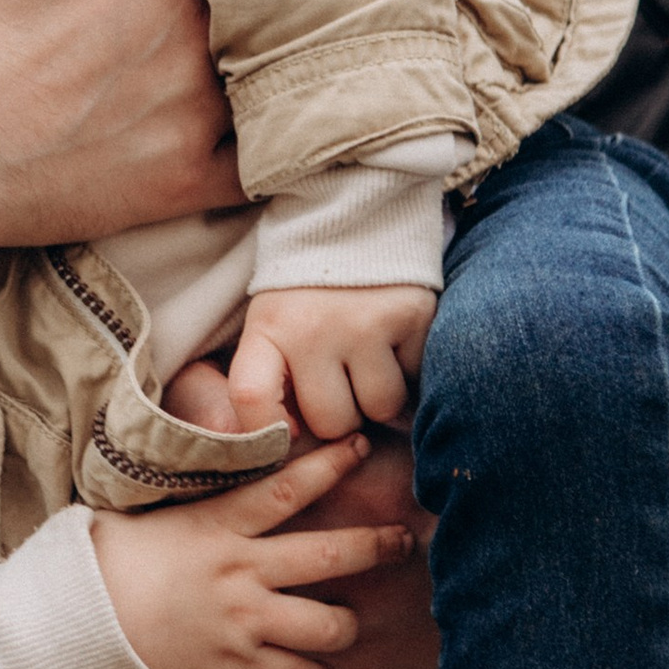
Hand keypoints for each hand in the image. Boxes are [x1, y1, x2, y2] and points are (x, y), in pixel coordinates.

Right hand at [89, 435, 416, 668]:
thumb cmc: (115, 559)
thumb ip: (203, 497)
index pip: (287, 487)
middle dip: (374, 546)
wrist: (80, 622)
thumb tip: (229, 460)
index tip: (361, 446)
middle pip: (326, 554)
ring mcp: (239, 621)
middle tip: (403, 540)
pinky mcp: (233, 666)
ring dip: (348, 624)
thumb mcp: (159, 514)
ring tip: (355, 620)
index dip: (330, 464)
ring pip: (324, 624)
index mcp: (218, 525)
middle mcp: (238, 571)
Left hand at [228, 286, 436, 439]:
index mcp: (268, 328)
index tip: (286, 435)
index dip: (266, 433)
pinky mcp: (412, 317)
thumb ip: (270, 382)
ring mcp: (366, 323)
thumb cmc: (306, 296)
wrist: (352, 221)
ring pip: (381, 408)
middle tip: (340, 381)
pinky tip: (395, 342)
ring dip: (379, 397)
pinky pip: (417, 380)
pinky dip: (410, 371)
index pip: (251, 399)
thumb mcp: (271, 325)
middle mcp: (314, 328)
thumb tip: (291, 447)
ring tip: (368, 359)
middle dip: (341, 415)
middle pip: (332, 422)